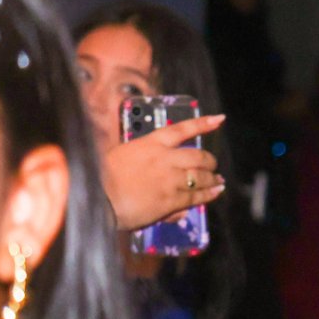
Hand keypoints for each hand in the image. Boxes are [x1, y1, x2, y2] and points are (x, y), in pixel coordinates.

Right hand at [103, 115, 225, 230]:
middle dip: (209, 160)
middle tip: (213, 165)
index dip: (203, 124)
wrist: (99, 198)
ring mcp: (170, 179)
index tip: (219, 119)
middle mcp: (164, 159)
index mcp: (150, 144)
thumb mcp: (120, 157)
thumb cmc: (102, 177)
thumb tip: (154, 165)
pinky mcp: (171, 199)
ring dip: (212, 178)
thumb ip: (143, 160)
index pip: (181, 129)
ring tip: (217, 180)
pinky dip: (209, 194)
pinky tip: (215, 192)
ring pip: (201, 176)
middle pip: (198, 155)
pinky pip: (197, 196)